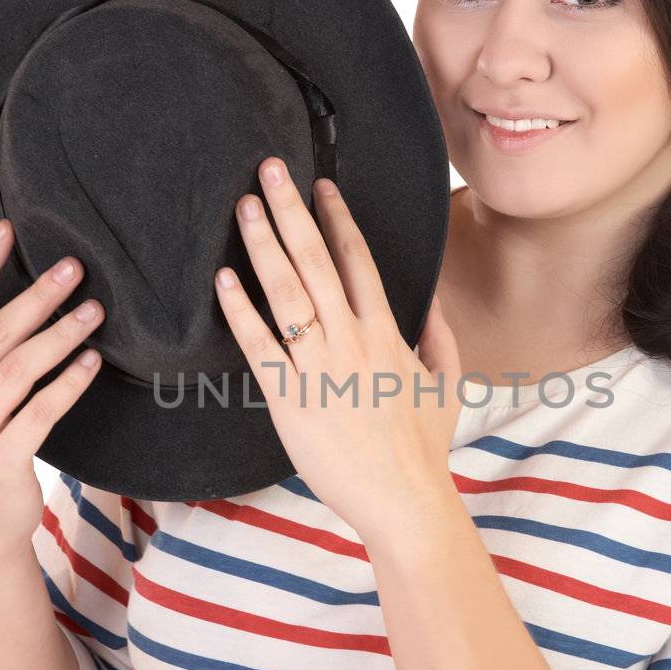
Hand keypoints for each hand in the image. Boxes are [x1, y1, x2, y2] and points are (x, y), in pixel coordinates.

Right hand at [0, 219, 106, 557]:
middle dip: (36, 296)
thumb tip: (25, 291)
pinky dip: (70, 382)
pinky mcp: (0, 459)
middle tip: (75, 267)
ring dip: (60, 334)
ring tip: (95, 311)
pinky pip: (41, 410)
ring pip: (19, 369)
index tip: (6, 229)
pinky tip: (92, 361)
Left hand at [214, 159, 462, 540]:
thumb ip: (438, 336)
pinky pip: (260, 346)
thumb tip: (431, 300)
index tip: (320, 187)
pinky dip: (241, 310)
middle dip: (291, 211)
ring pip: (287, 293)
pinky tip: (223, 280)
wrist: (405, 501)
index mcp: (388, 333)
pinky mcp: (291, 400)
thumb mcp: (447, 383)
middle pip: (316, 261)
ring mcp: (320, 368)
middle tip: (268, 168)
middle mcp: (352, 340)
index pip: (358, 261)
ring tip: (243, 207)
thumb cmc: (425, 447)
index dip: (337, 219)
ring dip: (263, 245)